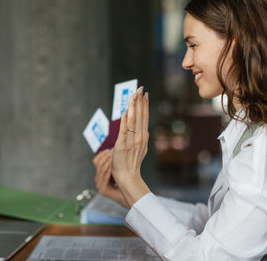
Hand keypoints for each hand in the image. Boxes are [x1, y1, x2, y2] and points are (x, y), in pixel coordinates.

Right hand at [92, 149, 128, 207]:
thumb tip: (113, 149)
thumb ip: (114, 161)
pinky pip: (105, 176)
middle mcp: (98, 179)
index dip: (102, 154)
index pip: (96, 161)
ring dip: (109, 161)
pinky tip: (115, 165)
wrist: (131, 195)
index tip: (110, 150)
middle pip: (98, 163)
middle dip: (107, 156)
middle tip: (114, 152)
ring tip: (116, 157)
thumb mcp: (118, 169)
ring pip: (101, 169)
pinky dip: (110, 169)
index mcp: (100, 174)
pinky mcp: (103, 190)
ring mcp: (100, 185)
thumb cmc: (126, 182)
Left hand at [112, 86, 150, 206]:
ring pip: (133, 120)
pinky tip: (125, 110)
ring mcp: (131, 141)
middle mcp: (139, 137)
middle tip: (140, 88)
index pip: (144, 117)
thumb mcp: (138, 147)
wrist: (128, 177)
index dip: (144, 105)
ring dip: (134, 106)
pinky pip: (124, 129)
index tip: (144, 93)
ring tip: (135, 94)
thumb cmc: (131, 163)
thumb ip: (137, 134)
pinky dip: (125, 119)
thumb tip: (134, 122)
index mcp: (143, 137)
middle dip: (140, 101)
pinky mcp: (122, 145)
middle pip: (140, 116)